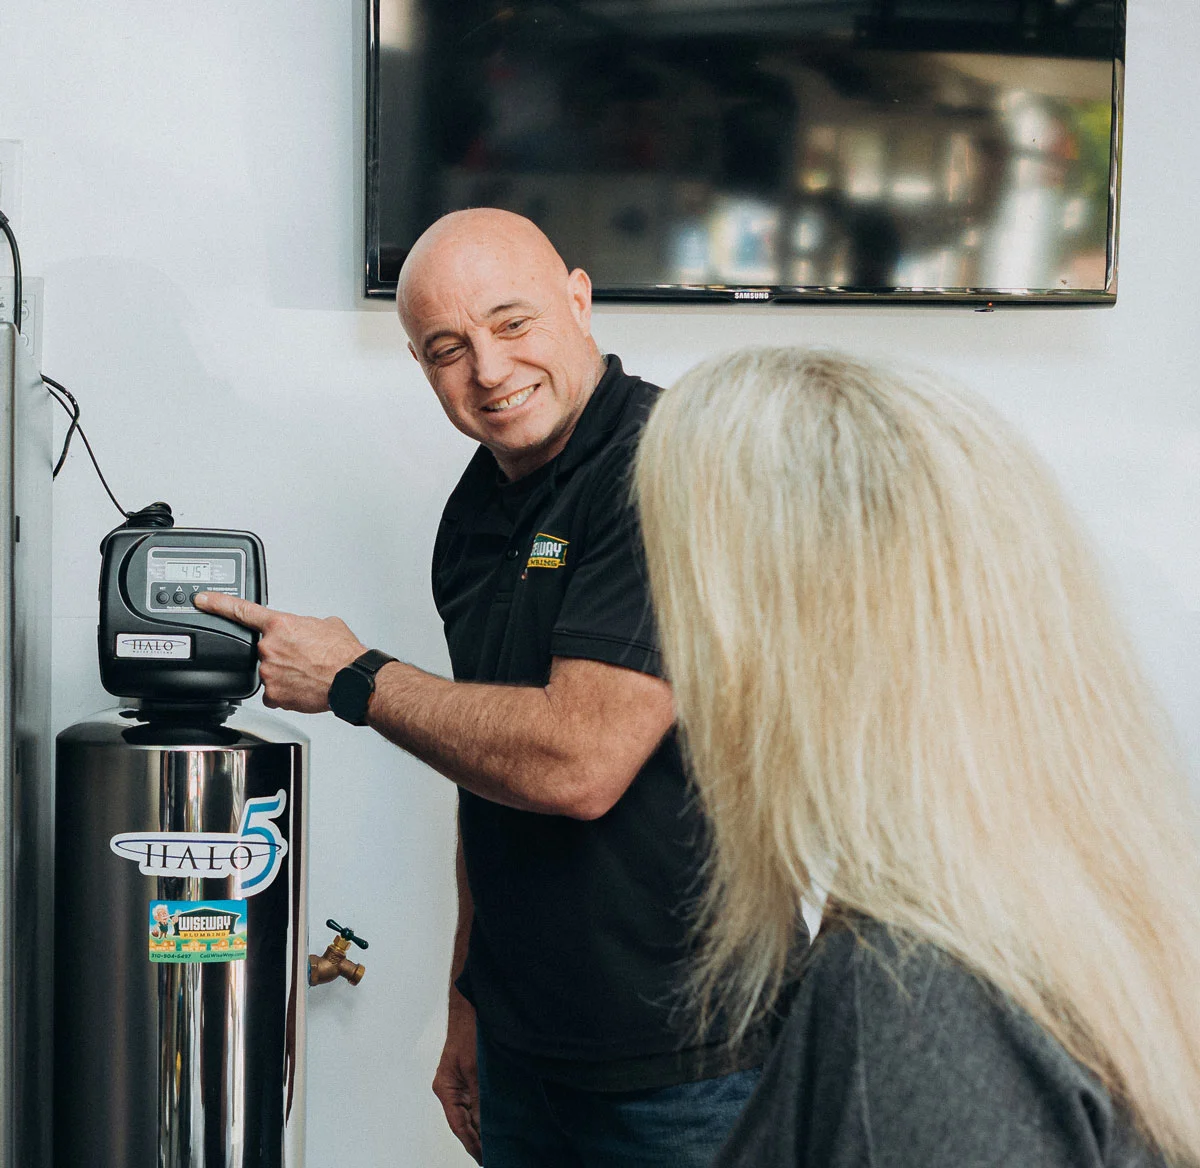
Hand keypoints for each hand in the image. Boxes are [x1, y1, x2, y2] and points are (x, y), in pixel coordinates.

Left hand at [193, 593, 366, 712]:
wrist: (351, 679)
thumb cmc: (342, 654)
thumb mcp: (326, 624)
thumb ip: (305, 625)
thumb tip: (305, 630)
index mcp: (280, 625)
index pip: (241, 611)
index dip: (217, 603)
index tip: (202, 600)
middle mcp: (270, 647)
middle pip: (264, 649)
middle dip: (280, 652)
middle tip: (302, 657)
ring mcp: (269, 672)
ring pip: (269, 672)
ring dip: (285, 672)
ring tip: (307, 673)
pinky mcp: (273, 694)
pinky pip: (273, 694)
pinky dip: (285, 692)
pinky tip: (301, 687)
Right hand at [432, 991, 481, 1163]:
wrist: (471, 1008)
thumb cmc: (469, 1032)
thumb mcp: (475, 1067)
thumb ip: (479, 1096)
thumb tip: (485, 1123)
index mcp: (446, 1089)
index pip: (458, 1124)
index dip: (471, 1143)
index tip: (484, 1157)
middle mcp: (450, 1089)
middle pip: (463, 1122)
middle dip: (477, 1139)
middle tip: (493, 1157)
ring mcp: (459, 1084)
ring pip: (470, 1114)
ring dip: (482, 1128)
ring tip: (496, 1146)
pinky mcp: (469, 1078)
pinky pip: (476, 1102)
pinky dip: (484, 1113)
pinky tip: (496, 1123)